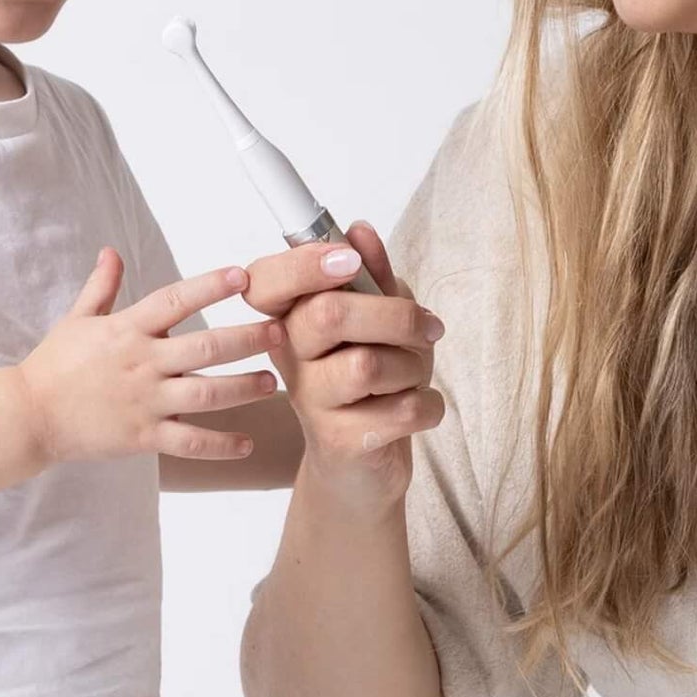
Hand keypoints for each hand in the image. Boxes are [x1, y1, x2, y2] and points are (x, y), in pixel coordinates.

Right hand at [16, 251, 284, 466]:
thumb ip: (101, 286)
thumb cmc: (53, 365)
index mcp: (127, 329)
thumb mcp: (76, 319)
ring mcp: (144, 402)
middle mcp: (141, 363)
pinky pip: (189, 442)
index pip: (174, 300)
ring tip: (272, 382)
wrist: (27, 416)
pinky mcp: (142, 437)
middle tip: (279, 333)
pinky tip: (246, 443)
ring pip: (205, 394)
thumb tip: (111, 252)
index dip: (209, 287)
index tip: (242, 276)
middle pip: (204, 348)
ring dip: (243, 388)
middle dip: (246, 340)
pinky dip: (220, 445)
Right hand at [241, 222, 445, 520]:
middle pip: (330, 313)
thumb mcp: (379, 320)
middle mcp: (289, 356)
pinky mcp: (338, 441)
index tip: (350, 261)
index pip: (267, 280)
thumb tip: (359, 230)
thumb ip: (371, 276)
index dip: (306, 262)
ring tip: (414, 376)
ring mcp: (309, 401)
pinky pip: (402, 409)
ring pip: (368, 365)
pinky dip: (429, 405)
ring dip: (414, 366)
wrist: (362, 466)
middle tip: (426, 329)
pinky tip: (419, 410)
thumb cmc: (373, 381)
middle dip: (396, 316)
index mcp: (289, 318)